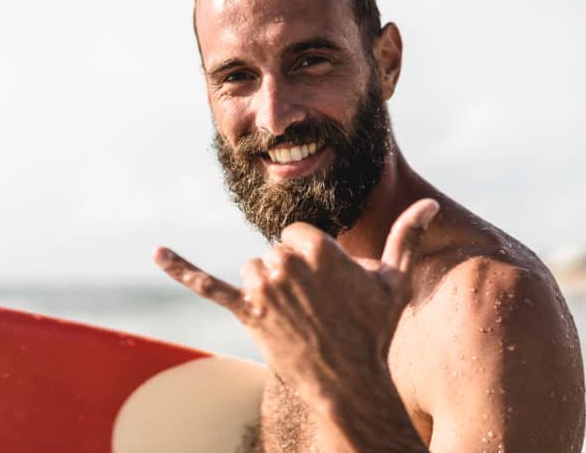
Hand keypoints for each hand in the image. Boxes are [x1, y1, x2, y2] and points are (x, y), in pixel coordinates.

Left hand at [153, 199, 439, 403]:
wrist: (350, 380)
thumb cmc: (374, 329)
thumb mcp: (394, 280)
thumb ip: (406, 236)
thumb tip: (429, 203)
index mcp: (318, 248)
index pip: (298, 235)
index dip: (313, 259)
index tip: (328, 286)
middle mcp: (286, 263)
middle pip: (275, 252)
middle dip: (291, 275)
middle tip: (314, 307)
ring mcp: (263, 288)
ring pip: (252, 269)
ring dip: (267, 288)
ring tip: (293, 317)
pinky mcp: (245, 312)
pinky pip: (207, 284)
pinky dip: (179, 267)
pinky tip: (156, 253)